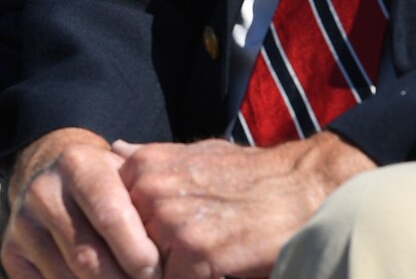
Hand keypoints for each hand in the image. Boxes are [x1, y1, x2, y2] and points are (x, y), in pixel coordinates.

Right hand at [1, 128, 160, 278]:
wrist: (51, 174)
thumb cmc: (107, 182)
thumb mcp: (127, 175)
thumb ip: (148, 200)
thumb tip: (181, 240)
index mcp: (78, 165)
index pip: (109, 216)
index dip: (137, 253)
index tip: (157, 273)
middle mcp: (44, 191)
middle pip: (86, 258)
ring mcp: (23, 224)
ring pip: (66, 278)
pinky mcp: (10, 252)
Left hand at [112, 133, 374, 278]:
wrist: (304, 189)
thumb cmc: (251, 176)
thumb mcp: (198, 153)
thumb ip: (154, 158)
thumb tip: (115, 149)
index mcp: (143, 166)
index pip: (111, 220)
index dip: (130, 242)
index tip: (147, 251)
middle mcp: (149, 189)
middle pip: (127, 249)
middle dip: (147, 263)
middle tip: (181, 257)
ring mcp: (170, 220)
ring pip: (147, 270)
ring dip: (170, 273)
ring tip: (199, 263)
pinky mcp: (194, 251)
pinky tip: (217, 273)